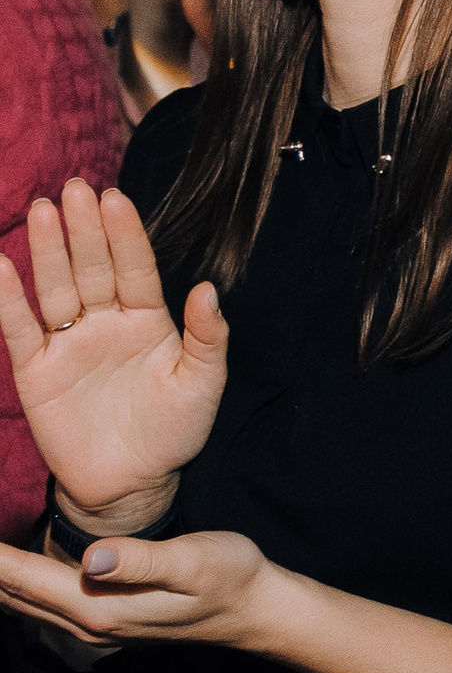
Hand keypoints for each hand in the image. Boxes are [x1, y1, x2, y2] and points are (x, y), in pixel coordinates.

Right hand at [0, 181, 228, 529]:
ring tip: (42, 210)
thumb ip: (209, 336)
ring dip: (48, 250)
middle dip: (84, 229)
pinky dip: (7, 298)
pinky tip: (0, 264)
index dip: (125, 235)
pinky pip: (19, 327)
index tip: (115, 198)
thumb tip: (209, 287)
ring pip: (57, 287)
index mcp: (149, 321)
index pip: (136, 269)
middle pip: (93, 268)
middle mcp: (107, 324)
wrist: (132, 484)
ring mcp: (70, 343)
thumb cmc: (174, 432)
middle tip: (74, 188)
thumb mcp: (203, 384)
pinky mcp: (37, 370)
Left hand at [0, 529, 280, 651]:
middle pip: (3, 595)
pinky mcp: (96, 619)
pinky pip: (31, 602)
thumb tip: (92, 556)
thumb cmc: (232, 576)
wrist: (255, 611)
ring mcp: (87, 625)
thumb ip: (141, 559)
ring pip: (12, 602)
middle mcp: (82, 621)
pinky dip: (5, 583)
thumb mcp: (196, 561)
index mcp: (98, 605)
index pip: (16, 576)